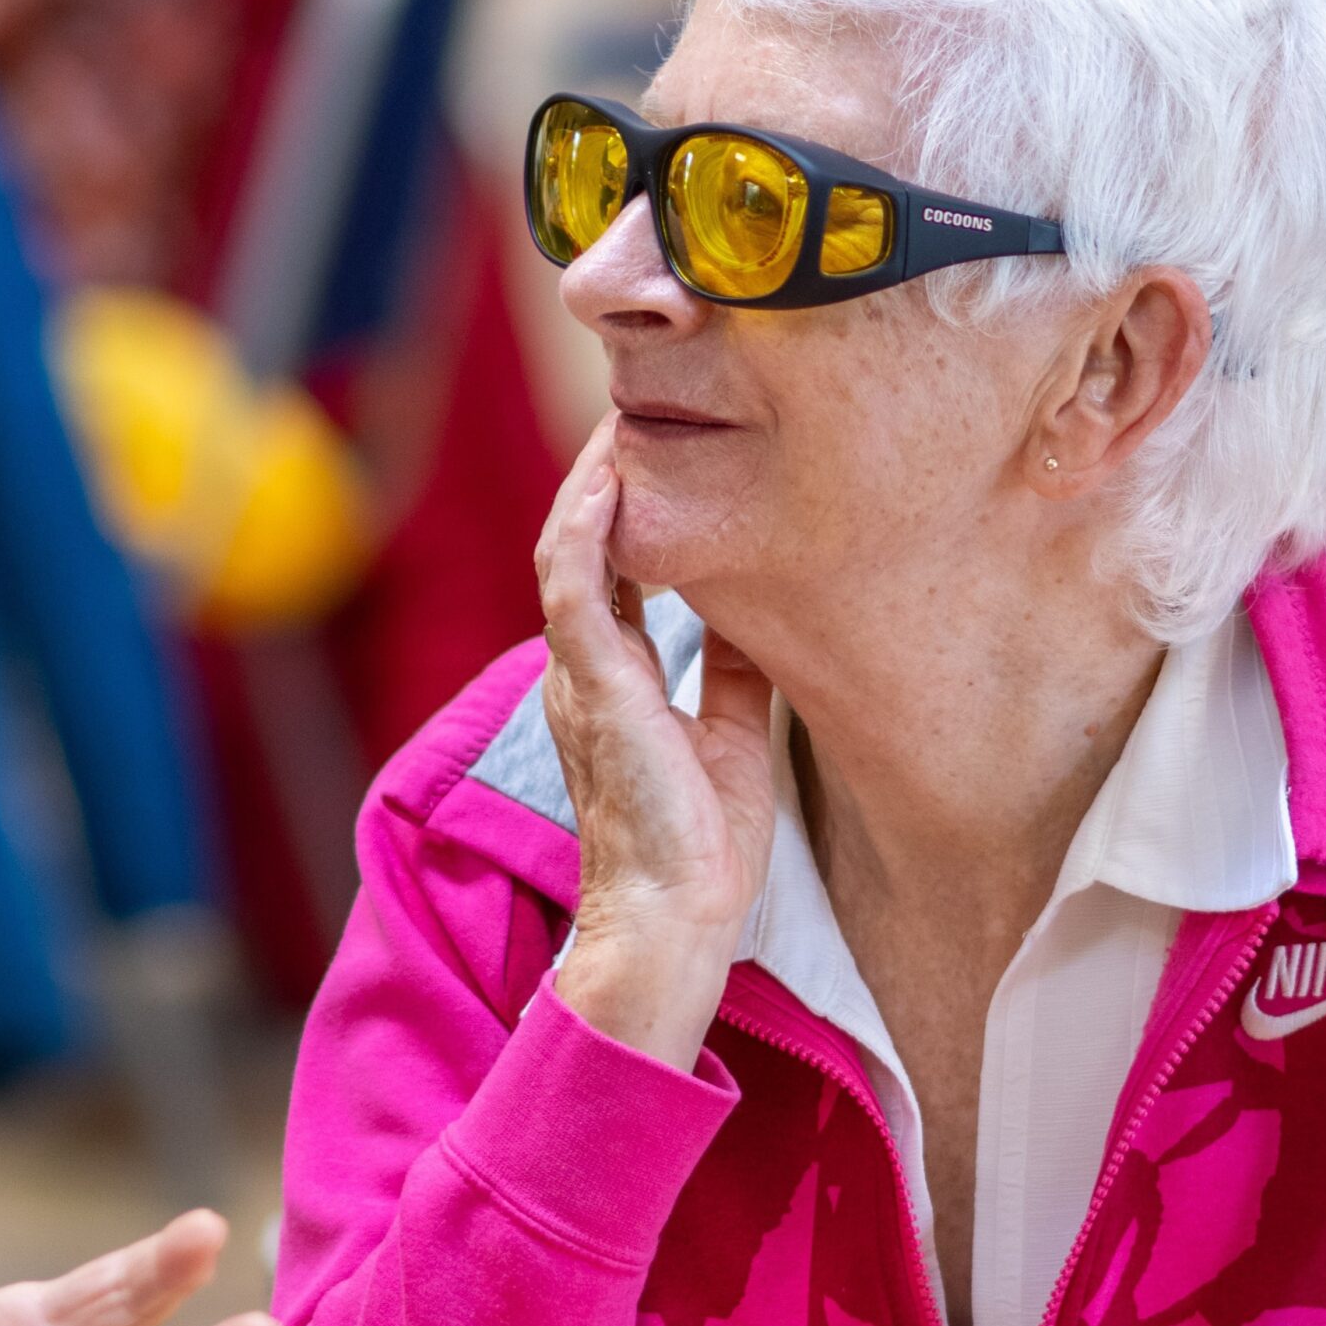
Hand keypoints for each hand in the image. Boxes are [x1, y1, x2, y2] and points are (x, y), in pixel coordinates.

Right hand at [536, 416, 774, 1068]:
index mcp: (613, 678)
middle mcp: (585, 667)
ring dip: (596, 479)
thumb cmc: (699, 847)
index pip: (612, 567)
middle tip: (646, 406)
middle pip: (583, 543)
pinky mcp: (593, 689)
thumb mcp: (731, 734)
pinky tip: (611, 477)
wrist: (675, 919)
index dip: (631, 504)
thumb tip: (757, 615)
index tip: (671, 448)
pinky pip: (575, 587)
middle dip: (609, 472)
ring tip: (625, 418)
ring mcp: (582, 675)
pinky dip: (590, 527)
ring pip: (568, 548)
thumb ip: (732, 672)